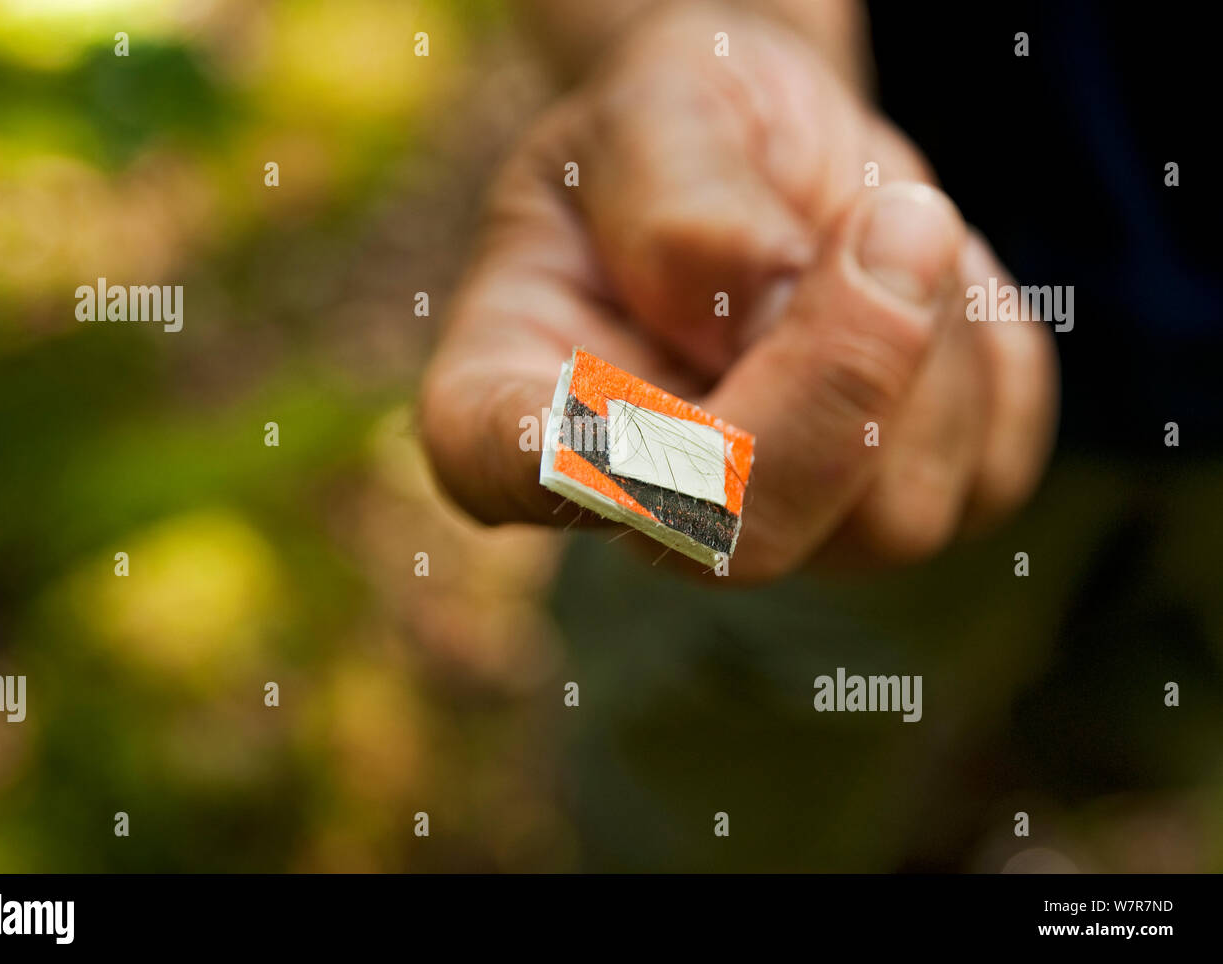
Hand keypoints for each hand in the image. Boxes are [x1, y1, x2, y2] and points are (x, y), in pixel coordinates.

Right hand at [420, 1, 1056, 581]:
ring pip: (892, 519)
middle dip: (847, 380)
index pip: (518, 470)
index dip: (622, 440)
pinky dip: (987, 358)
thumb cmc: (677, 127)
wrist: (764, 154)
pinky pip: (986, 476)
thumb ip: (682, 203)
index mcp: (503, 402)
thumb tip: (766, 309)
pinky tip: (923, 289)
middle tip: (900, 212)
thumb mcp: (654, 102)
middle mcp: (625, 503)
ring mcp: (754, 531)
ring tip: (879, 226)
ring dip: (930, 338)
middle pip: (742, 542)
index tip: (718, 318)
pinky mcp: (876, 524)